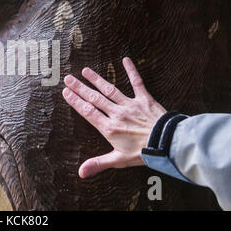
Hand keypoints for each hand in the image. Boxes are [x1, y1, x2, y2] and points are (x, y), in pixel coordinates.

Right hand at [62, 57, 166, 178]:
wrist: (167, 144)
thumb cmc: (143, 153)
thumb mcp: (118, 160)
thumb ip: (98, 164)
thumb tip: (80, 172)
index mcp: (109, 128)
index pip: (88, 112)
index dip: (75, 101)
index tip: (65, 92)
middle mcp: (117, 114)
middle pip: (95, 98)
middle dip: (80, 88)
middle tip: (68, 78)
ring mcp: (130, 105)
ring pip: (110, 89)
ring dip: (97, 79)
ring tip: (85, 70)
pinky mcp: (144, 99)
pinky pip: (137, 83)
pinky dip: (131, 71)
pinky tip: (125, 60)